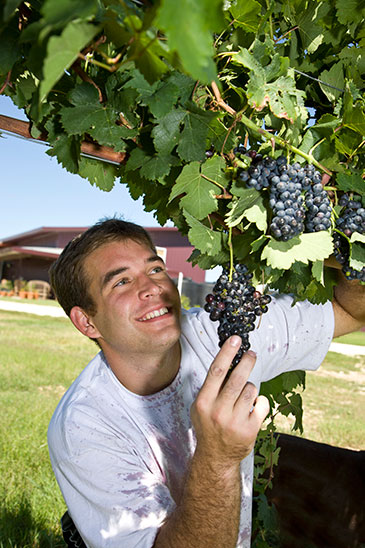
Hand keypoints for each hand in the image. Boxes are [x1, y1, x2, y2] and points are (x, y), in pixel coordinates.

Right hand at [191, 336, 268, 467]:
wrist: (215, 457)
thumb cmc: (208, 425)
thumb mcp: (200, 406)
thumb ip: (211, 387)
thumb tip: (226, 359)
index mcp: (204, 402)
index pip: (216, 371)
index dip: (227, 352)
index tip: (235, 339)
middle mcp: (218, 411)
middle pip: (237, 378)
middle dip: (247, 361)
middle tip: (252, 353)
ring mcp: (235, 422)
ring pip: (251, 390)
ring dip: (250, 387)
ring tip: (244, 395)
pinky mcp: (250, 430)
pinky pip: (262, 404)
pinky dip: (260, 402)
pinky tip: (252, 408)